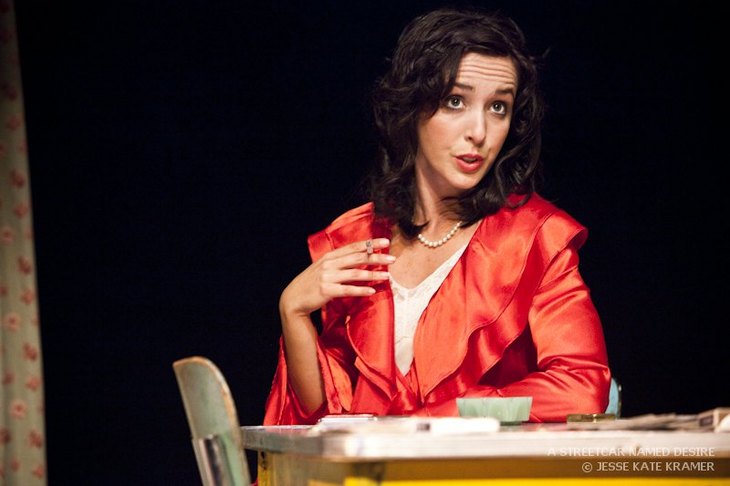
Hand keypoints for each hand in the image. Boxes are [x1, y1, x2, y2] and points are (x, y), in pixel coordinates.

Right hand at [279, 238, 394, 317]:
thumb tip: (359, 257)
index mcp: (329, 256)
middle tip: (392, 259)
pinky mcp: (326, 291)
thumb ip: (338, 262)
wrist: (293, 299)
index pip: (354, 247)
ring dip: (372, 274)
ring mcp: (327, 277)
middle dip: (376, 257)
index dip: (370, 243)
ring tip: (386, 276)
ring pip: (355, 274)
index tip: (385, 241)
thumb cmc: (310, 284)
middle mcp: (329, 264)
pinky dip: (361, 290)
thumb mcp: (323, 268)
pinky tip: (372, 291)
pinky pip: (347, 290)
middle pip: (357, 258)